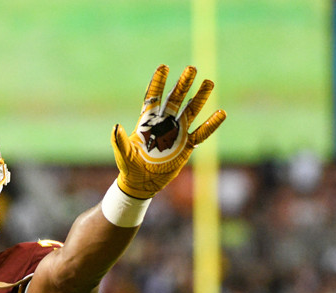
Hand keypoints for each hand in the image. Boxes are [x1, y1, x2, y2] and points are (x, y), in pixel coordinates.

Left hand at [112, 64, 225, 198]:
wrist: (141, 183)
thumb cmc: (130, 166)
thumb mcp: (124, 154)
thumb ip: (120, 141)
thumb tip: (115, 127)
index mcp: (147, 121)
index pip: (153, 98)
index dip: (158, 83)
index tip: (164, 67)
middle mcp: (164, 123)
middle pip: (176, 99)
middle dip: (183, 84)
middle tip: (191, 69)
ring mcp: (177, 132)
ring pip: (191, 111)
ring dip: (200, 97)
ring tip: (209, 82)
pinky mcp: (187, 145)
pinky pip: (201, 133)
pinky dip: (211, 124)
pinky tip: (221, 113)